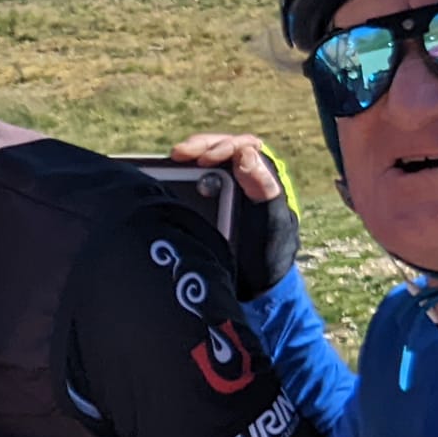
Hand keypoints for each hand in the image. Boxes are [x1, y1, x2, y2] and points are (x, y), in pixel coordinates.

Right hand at [171, 132, 299, 299]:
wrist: (254, 288)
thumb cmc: (270, 256)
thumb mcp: (273, 223)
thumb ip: (264, 189)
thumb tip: (246, 154)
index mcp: (263, 178)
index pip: (243, 148)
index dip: (224, 147)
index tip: (205, 160)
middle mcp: (241, 179)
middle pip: (219, 149)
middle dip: (199, 147)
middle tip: (179, 154)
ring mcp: (221, 192)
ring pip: (202, 163)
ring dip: (187, 159)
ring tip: (172, 159)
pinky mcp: (202, 205)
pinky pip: (188, 184)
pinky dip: (176, 178)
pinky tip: (164, 180)